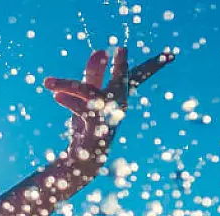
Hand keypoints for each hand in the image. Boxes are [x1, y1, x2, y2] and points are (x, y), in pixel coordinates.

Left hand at [43, 47, 173, 164]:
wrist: (81, 162)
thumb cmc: (88, 129)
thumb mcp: (88, 99)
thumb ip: (94, 75)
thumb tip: (100, 51)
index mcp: (119, 97)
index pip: (137, 77)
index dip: (152, 66)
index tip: (171, 56)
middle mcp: (117, 107)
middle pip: (124, 83)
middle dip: (122, 67)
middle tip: (122, 49)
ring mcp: (107, 119)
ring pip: (90, 94)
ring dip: (68, 86)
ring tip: (48, 82)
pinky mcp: (94, 129)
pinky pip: (81, 111)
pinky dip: (68, 102)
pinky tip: (55, 96)